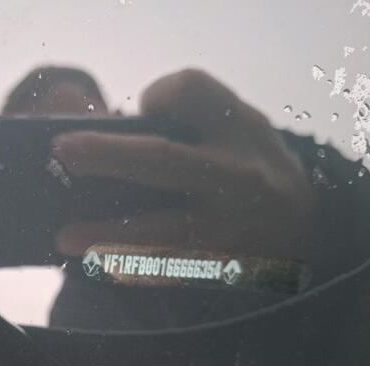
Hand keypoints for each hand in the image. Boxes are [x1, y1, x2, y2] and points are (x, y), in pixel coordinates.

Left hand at [52, 69, 316, 259]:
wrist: (307, 235)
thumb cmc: (253, 170)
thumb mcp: (237, 129)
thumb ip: (188, 114)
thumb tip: (118, 120)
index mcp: (239, 131)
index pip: (191, 91)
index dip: (158, 95)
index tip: (141, 108)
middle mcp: (236, 176)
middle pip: (164, 159)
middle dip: (108, 155)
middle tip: (61, 152)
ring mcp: (229, 228)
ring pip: (163, 232)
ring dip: (110, 234)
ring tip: (65, 238)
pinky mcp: (221, 268)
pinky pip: (167, 270)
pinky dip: (130, 267)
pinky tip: (99, 264)